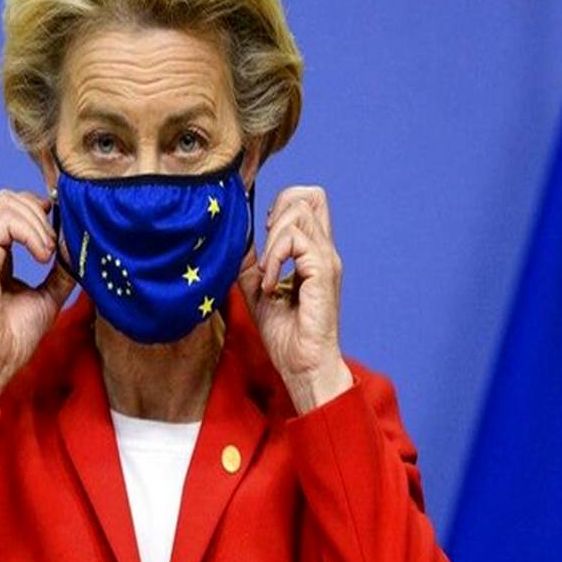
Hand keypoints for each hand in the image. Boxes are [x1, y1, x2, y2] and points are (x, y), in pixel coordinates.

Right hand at [0, 189, 73, 410]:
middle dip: (40, 211)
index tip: (63, 231)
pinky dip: (30, 233)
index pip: (16, 209)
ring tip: (49, 252)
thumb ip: (61, 272)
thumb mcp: (50, 296)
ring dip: (38, 223)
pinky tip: (43, 256)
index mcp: (0, 254)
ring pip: (7, 204)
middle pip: (10, 198)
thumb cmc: (15, 336)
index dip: (42, 211)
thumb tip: (78, 250)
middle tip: (55, 244)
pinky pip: (5, 224)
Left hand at [238, 186, 353, 412]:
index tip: (266, 236)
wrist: (303, 366)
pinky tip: (270, 285)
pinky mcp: (323, 272)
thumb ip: (252, 261)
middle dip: (279, 209)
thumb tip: (235, 238)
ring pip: (299, 213)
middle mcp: (324, 250)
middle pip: (311, 195)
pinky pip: (296, 241)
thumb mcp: (257, 289)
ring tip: (266, 274)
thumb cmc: (286, 335)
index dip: (282, 204)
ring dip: (272, 241)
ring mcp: (326, 260)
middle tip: (267, 245)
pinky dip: (274, 258)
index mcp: (314, 252)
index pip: (310, 201)